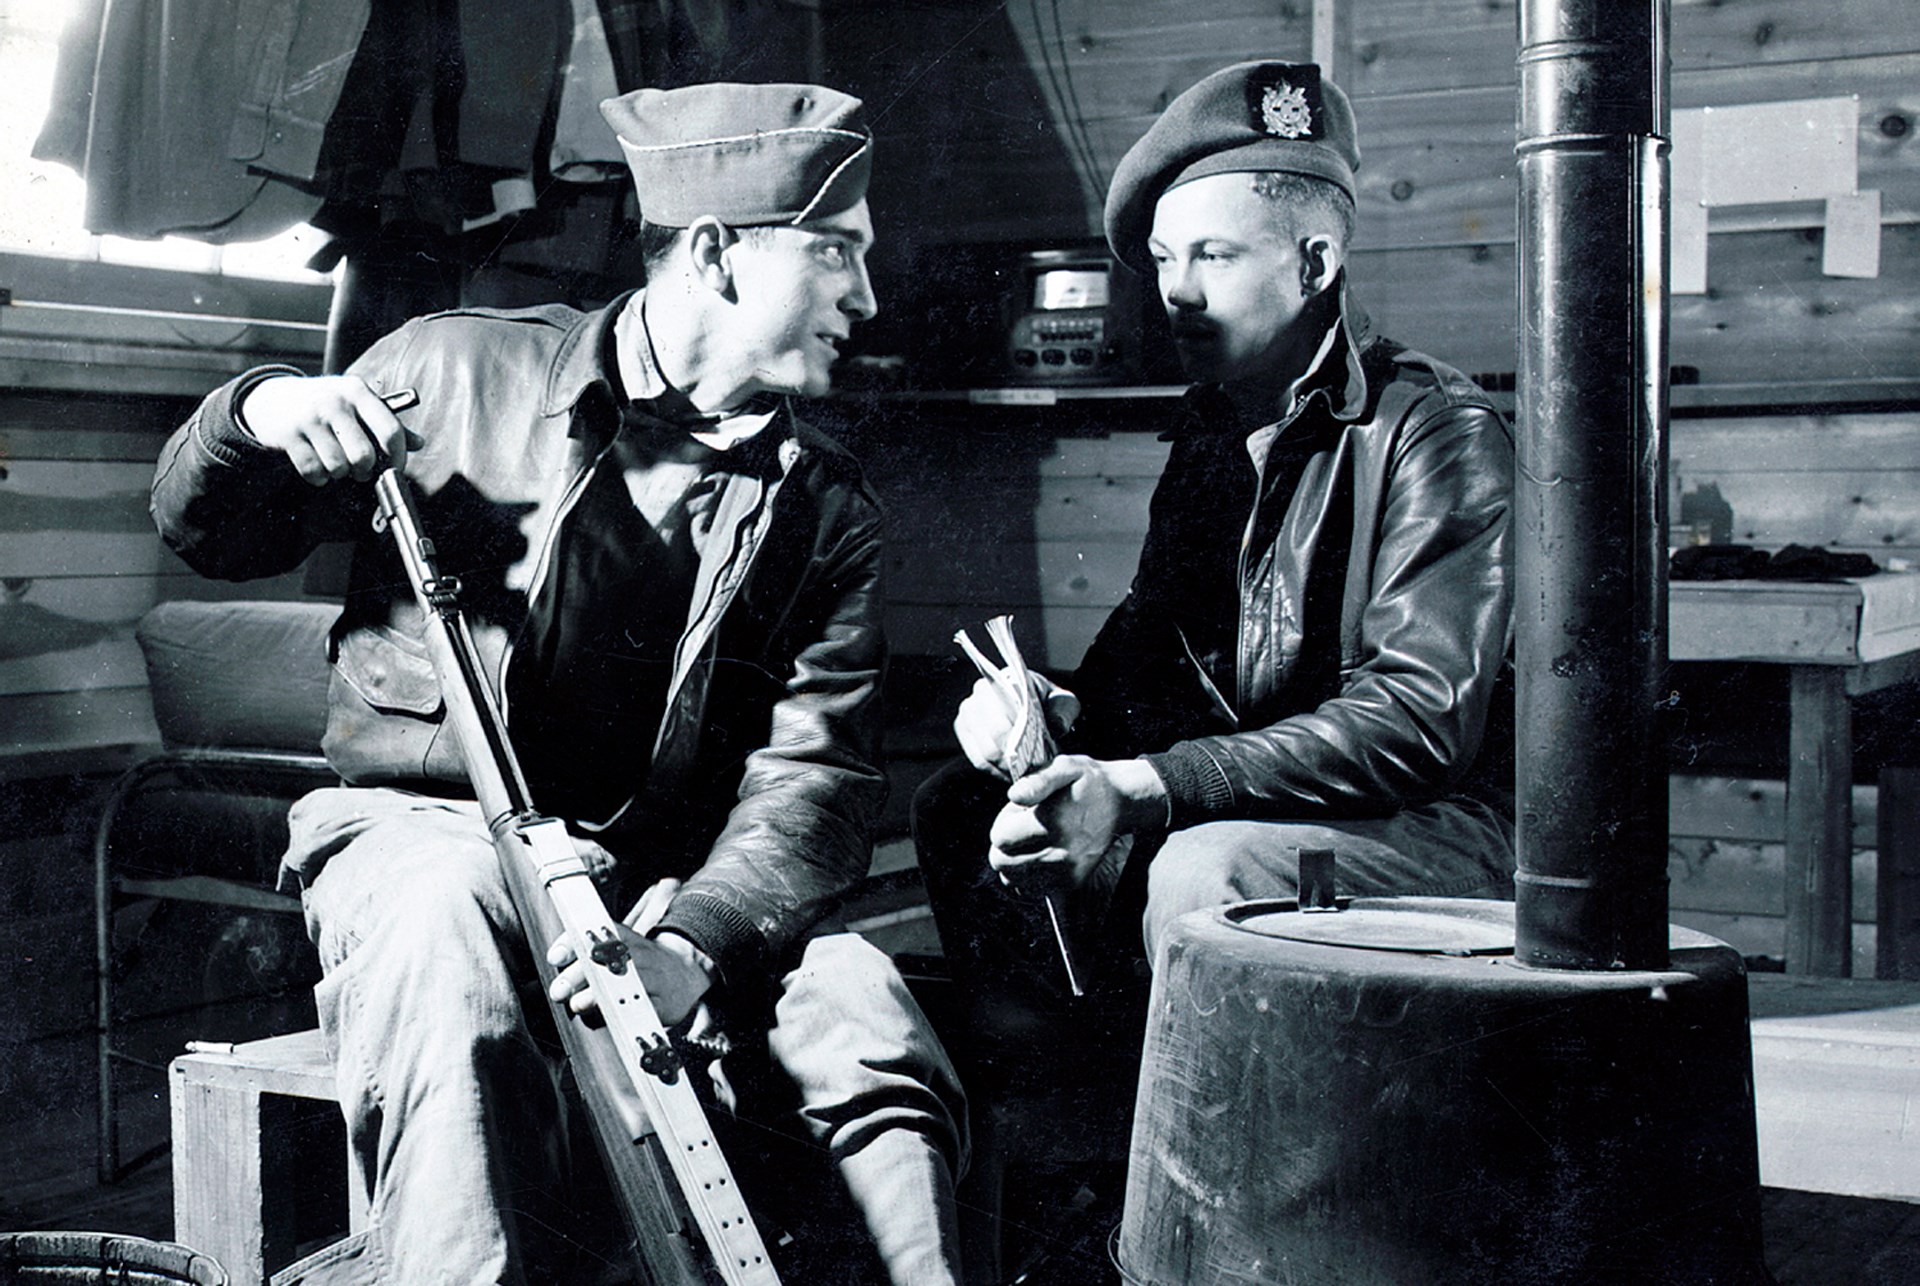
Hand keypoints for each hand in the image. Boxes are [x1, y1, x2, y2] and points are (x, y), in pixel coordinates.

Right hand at [239, 374, 419, 484]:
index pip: (391, 431)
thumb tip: (419, 443)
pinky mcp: (288, 435)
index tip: (394, 468)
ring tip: (335, 463)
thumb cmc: (323, 404)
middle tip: (359, 468)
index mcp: (357, 392)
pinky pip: (314, 472)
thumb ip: (386, 422)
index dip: (398, 457)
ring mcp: (309, 418)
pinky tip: (317, 464)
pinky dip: (318, 477)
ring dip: (339, 474)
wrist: (271, 398)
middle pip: (364, 456)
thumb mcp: (355, 402)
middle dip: (364, 470)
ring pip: (338, 467)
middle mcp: (334, 403)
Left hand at [545, 878, 711, 1027]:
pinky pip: (646, 1009)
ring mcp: (656, 979)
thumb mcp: (618, 951)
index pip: (597, 935)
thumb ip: (586, 956)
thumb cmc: (641, 966)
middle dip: (580, 974)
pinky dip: (625, 1014)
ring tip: (578, 1004)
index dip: (574, 944)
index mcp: (625, 940)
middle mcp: (642, 955)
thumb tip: (557, 969)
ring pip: (627, 982)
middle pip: (610, 959)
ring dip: (599, 995)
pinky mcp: (667, 1004)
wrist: (687, 973)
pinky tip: (608, 1019)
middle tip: (559, 990)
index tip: (555, 958)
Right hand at [953, 675, 1080, 778]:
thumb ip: (1063, 712)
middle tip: (1032, 769)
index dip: (1018, 742)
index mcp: (1003, 681)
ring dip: (1006, 768)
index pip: (1003, 718)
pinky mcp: (964, 732)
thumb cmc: (1048, 702)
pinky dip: (996, 771)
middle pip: (992, 739)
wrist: (1036, 704)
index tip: (1035, 757)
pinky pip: (978, 760)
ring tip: (1025, 773)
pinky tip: (1012, 773)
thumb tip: (1056, 726)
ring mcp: (968, 714)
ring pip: (984, 753)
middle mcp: (979, 694)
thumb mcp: (1064, 702)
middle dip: (1014, 759)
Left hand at [987, 755, 1165, 891]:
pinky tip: (1041, 856)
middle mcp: (1058, 857)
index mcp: (1052, 826)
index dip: (1005, 821)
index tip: (1023, 811)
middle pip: (1002, 863)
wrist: (1122, 802)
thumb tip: (1014, 796)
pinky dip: (1028, 876)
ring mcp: (1066, 876)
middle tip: (1027, 827)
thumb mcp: (1065, 768)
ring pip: (1013, 879)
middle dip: (1006, 843)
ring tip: (1037, 840)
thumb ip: (1037, 781)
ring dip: (1017, 859)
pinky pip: (1031, 890)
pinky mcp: (1071, 886)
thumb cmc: (1089, 782)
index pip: (1000, 838)